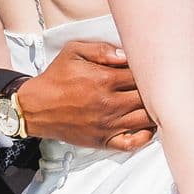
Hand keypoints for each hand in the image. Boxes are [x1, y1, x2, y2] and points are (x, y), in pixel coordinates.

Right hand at [14, 42, 155, 151]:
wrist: (36, 107)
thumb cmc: (56, 77)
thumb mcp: (74, 52)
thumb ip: (101, 49)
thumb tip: (126, 54)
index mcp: (104, 79)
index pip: (140, 75)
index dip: (149, 71)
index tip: (150, 68)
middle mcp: (109, 104)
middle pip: (148, 97)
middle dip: (155, 90)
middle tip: (158, 85)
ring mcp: (108, 125)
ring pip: (146, 119)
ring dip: (155, 111)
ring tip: (156, 103)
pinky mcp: (104, 140)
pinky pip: (133, 143)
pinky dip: (145, 136)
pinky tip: (147, 126)